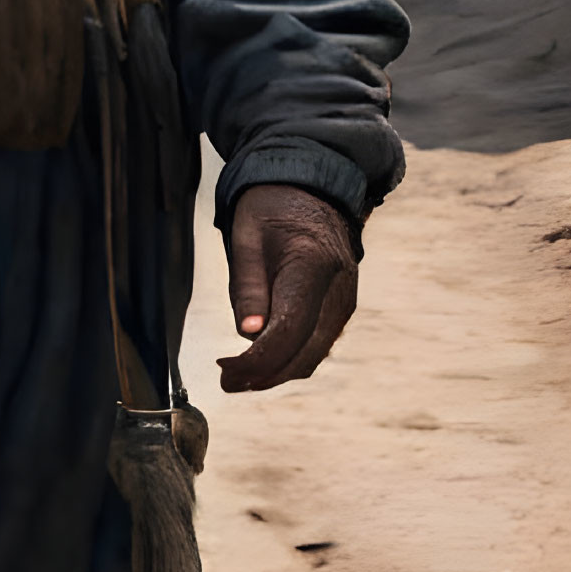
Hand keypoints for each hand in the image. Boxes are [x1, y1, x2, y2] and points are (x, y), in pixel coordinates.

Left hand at [218, 183, 358, 394]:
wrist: (312, 190)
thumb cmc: (273, 209)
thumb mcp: (246, 235)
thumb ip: (248, 285)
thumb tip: (249, 334)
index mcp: (313, 266)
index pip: (289, 330)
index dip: (257, 360)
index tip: (226, 370)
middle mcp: (338, 291)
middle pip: (304, 354)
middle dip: (264, 376)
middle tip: (226, 381)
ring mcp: (344, 303)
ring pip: (312, 357)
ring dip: (276, 373)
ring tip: (238, 374)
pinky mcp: (341, 310)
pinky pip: (317, 346)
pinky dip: (290, 359)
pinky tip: (261, 358)